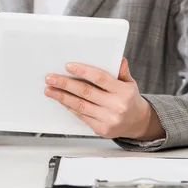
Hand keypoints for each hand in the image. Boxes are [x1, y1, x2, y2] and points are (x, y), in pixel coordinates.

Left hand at [44, 58, 164, 140]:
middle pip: (86, 92)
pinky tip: (61, 100)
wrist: (137, 122)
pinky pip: (81, 116)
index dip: (83, 72)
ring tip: (49, 90)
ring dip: (62, 97)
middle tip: (50, 78)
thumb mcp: (129, 83)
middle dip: (65, 84)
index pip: (100, 78)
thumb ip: (121, 71)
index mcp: (124, 92)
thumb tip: (117, 58)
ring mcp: (109, 119)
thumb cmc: (129, 99)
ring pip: (80, 105)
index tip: (68, 66)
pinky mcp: (101, 129)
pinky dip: (69, 107)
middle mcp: (116, 106)